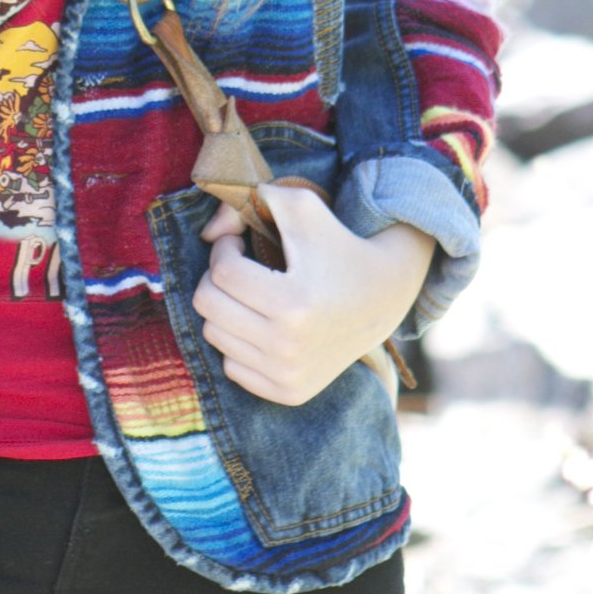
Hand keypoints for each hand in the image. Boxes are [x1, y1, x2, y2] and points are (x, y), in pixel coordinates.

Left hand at [194, 183, 433, 406]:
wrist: (384, 298)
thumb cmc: (338, 244)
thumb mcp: (302, 205)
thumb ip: (252, 200)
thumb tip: (208, 233)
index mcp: (294, 303)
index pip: (222, 273)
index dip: (224, 248)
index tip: (238, 241)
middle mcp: (288, 346)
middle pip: (209, 306)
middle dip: (216, 277)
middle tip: (238, 266)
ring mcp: (288, 375)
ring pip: (214, 335)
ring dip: (225, 307)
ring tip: (251, 292)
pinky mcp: (289, 393)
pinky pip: (230, 366)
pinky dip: (238, 341)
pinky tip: (262, 322)